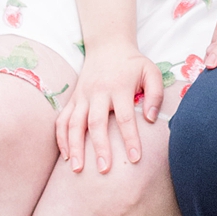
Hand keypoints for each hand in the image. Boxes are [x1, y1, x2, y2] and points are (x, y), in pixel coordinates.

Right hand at [54, 42, 161, 172]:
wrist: (107, 45)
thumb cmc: (132, 63)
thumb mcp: (151, 71)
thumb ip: (155, 94)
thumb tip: (150, 118)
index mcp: (119, 86)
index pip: (124, 117)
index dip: (130, 138)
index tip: (135, 158)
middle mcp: (98, 92)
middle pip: (96, 123)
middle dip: (99, 147)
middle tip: (104, 170)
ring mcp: (82, 95)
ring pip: (74, 123)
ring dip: (75, 147)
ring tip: (78, 169)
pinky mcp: (73, 98)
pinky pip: (62, 119)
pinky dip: (61, 138)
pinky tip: (66, 156)